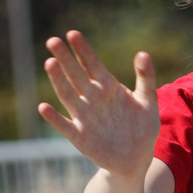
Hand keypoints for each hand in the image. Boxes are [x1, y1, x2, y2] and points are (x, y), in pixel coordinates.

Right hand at [38, 31, 157, 175]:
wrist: (136, 159)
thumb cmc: (142, 128)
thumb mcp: (148, 101)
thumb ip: (146, 77)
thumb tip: (143, 53)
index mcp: (107, 86)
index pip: (92, 64)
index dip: (83, 49)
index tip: (72, 34)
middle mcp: (92, 98)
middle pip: (76, 74)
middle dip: (65, 58)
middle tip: (53, 41)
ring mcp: (84, 116)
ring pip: (67, 95)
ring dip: (58, 80)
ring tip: (50, 63)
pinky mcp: (80, 136)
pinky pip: (64, 125)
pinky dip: (54, 118)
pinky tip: (44, 107)